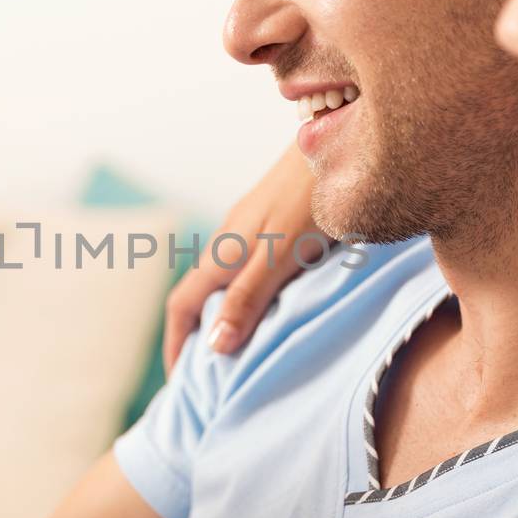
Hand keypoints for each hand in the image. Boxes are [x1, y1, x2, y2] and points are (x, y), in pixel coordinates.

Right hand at [163, 142, 326, 370]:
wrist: (341, 132)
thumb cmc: (313, 197)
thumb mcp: (281, 254)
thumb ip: (250, 298)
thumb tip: (213, 348)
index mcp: (223, 251)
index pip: (182, 306)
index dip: (176, 346)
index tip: (182, 385)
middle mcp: (230, 237)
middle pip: (201, 294)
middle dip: (198, 335)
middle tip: (211, 378)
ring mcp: (253, 224)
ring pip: (227, 279)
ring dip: (226, 314)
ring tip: (243, 349)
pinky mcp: (277, 216)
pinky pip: (251, 266)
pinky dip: (250, 295)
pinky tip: (278, 303)